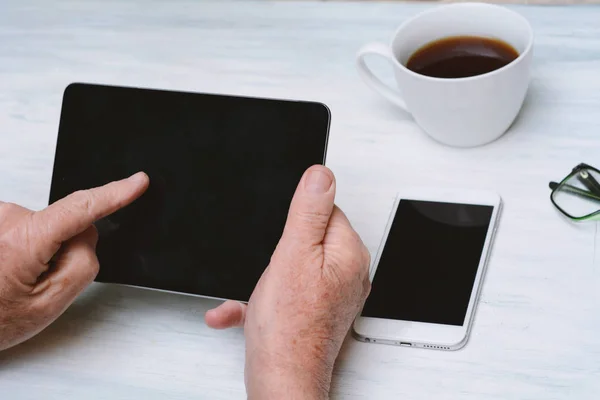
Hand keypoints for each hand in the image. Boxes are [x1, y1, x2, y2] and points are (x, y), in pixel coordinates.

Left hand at [0, 172, 148, 350]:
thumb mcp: (48, 305)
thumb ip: (82, 265)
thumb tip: (88, 234)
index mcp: (23, 240)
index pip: (81, 208)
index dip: (115, 193)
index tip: (137, 181)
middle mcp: (6, 219)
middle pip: (67, 223)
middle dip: (63, 250)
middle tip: (38, 283)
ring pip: (46, 227)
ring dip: (41, 251)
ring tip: (15, 281)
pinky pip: (28, 228)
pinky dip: (26, 248)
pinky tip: (8, 270)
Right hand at [205, 165, 370, 398]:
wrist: (282, 378)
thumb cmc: (288, 325)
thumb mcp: (292, 254)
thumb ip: (308, 212)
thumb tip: (321, 175)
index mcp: (349, 253)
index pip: (328, 210)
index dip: (298, 220)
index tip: (284, 236)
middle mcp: (349, 272)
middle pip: (311, 237)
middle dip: (283, 247)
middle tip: (273, 267)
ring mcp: (336, 294)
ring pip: (297, 265)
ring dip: (270, 275)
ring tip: (261, 293)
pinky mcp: (320, 311)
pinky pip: (292, 293)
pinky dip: (268, 298)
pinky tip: (246, 309)